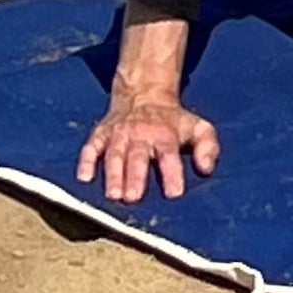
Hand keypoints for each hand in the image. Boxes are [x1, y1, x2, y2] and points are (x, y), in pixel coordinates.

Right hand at [76, 91, 220, 206]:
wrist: (144, 94)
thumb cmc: (173, 120)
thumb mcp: (199, 127)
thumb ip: (208, 147)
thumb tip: (206, 169)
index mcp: (165, 135)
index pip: (169, 155)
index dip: (172, 174)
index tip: (174, 194)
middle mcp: (140, 135)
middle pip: (137, 157)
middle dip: (135, 177)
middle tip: (133, 198)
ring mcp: (118, 134)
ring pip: (114, 155)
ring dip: (113, 174)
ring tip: (113, 195)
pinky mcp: (101, 134)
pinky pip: (91, 147)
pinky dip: (86, 161)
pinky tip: (84, 178)